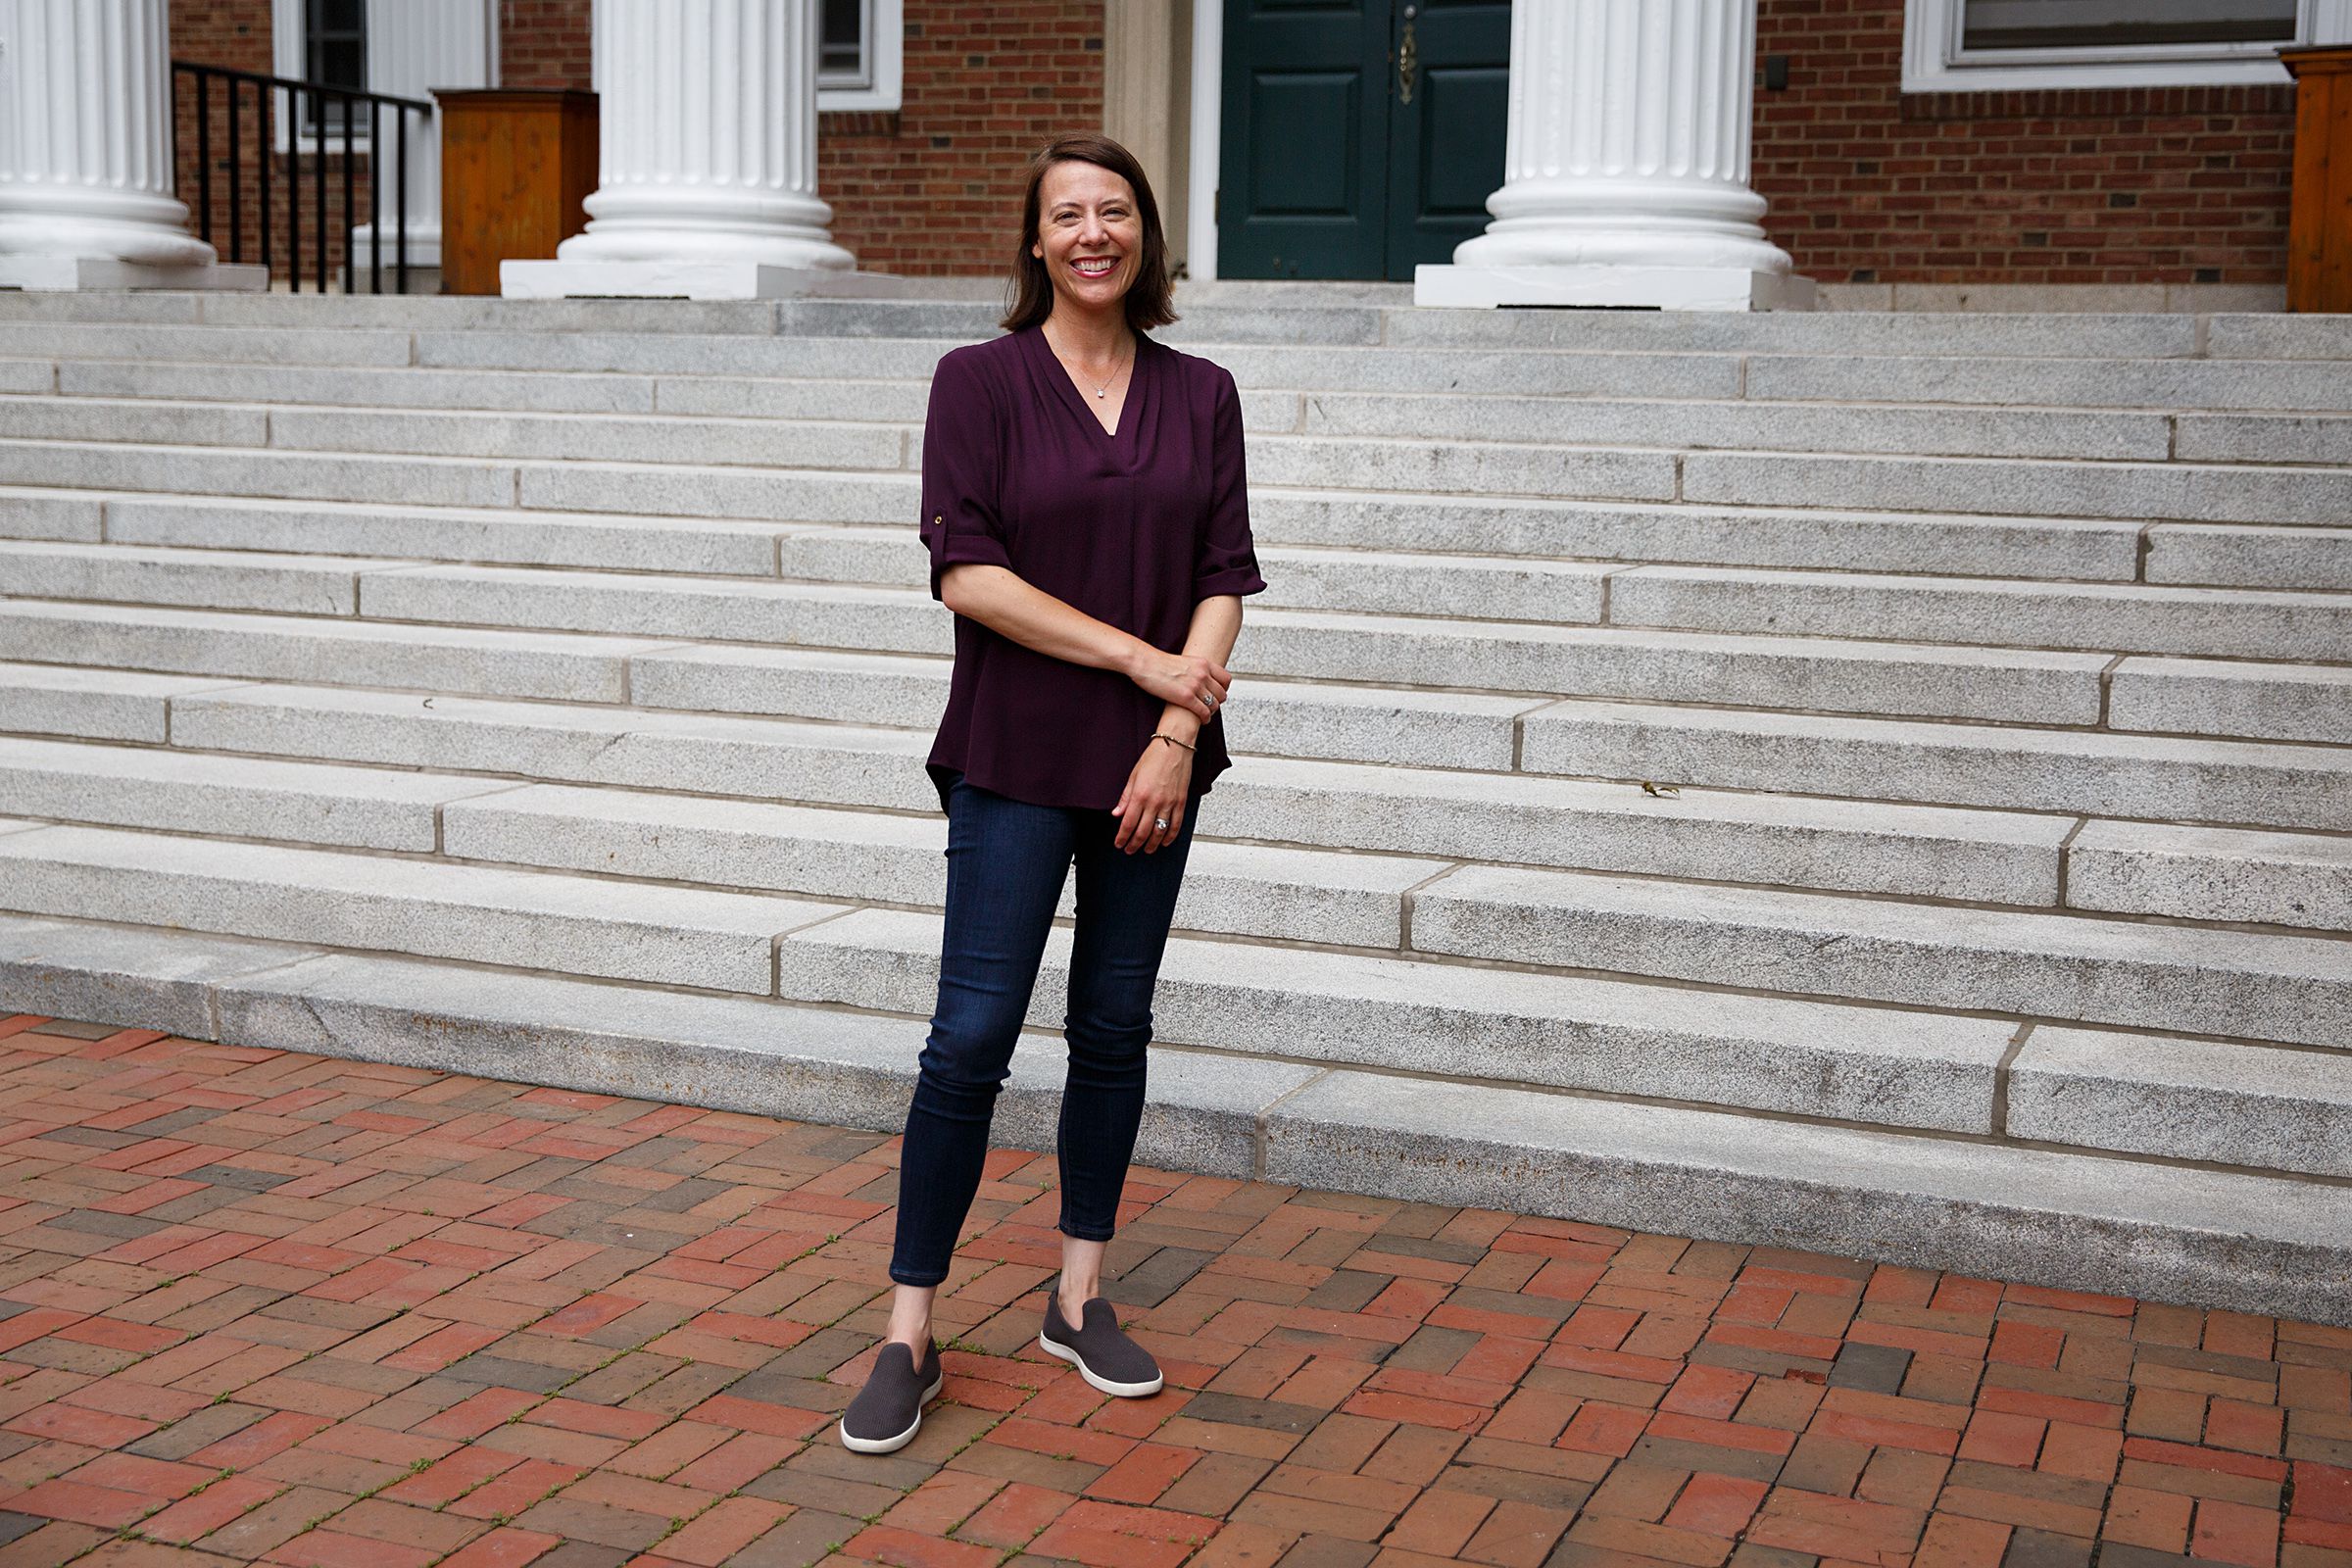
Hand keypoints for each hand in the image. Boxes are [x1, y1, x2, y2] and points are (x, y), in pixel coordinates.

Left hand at [1111, 737, 1192, 853]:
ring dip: (1151, 845)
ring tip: (1146, 850)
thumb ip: (1125, 798)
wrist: (1175, 746)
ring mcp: (1169, 804)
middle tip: (1129, 850)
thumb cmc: (1154, 757)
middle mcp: (1154, 802)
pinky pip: (1176, 825)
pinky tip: (1164, 842)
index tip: (1119, 844)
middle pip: (1142, 832)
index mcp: (1139, 795)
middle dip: (1134, 844)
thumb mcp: (1133, 776)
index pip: (1128, 824)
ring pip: (1159, 832)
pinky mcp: (1181, 803)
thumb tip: (1117, 813)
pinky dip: (1170, 837)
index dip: (1122, 837)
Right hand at [1132, 650, 1229, 722]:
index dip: (1224, 689)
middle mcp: (1203, 674)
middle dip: (1217, 702)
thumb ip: (1197, 669)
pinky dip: (1205, 719)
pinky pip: (1203, 712)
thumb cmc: (1159, 663)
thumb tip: (1201, 680)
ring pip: (1214, 705)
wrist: (1145, 663)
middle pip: (1222, 694)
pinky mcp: (1186, 698)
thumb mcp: (1185, 661)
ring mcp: (1195, 686)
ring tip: (1205, 714)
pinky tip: (1202, 720)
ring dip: (1211, 712)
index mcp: (1204, 663)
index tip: (1218, 694)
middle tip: (1210, 706)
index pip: (1226, 679)